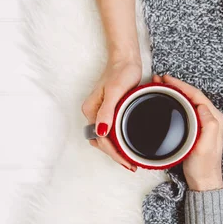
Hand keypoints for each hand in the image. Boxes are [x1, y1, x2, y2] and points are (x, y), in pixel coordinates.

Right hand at [82, 56, 141, 170]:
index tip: (128, 162)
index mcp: (91, 111)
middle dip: (115, 155)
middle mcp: (93, 113)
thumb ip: (107, 111)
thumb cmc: (121, 72)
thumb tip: (101, 132)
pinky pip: (110, 131)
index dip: (114, 154)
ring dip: (116, 150)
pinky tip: (127, 145)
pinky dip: (118, 141)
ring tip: (130, 159)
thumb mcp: (115, 91)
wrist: (126, 58)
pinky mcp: (108, 110)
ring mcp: (100, 112)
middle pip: (101, 142)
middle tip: (131, 165)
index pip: (101, 140)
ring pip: (105, 138)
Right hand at [154, 74, 222, 190]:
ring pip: (188, 101)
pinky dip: (176, 102)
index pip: (197, 95)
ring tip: (161, 88)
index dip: (181, 85)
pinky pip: (186, 110)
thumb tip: (201, 106)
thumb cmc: (203, 167)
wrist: (203, 182)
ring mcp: (204, 124)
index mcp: (215, 119)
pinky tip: (167, 103)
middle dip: (176, 86)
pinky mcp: (196, 129)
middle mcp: (211, 118)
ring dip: (175, 93)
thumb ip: (208, 125)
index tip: (167, 80)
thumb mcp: (205, 146)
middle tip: (159, 81)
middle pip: (192, 95)